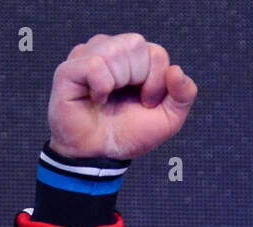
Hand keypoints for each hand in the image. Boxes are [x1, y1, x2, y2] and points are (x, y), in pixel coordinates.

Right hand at [47, 32, 197, 159]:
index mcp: (134, 57)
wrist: (101, 155)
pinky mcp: (69, 69)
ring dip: (119, 84)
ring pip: (115, 50)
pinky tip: (96, 99)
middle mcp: (110, 50)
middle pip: (136, 45)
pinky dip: (101, 87)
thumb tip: (176, 70)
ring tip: (108, 99)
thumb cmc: (130, 133)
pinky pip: (95, 65)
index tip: (146, 103)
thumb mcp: (168, 118)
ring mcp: (87, 56)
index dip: (157, 82)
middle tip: (126, 101)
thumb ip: (184, 95)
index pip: (156, 52)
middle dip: (140, 80)